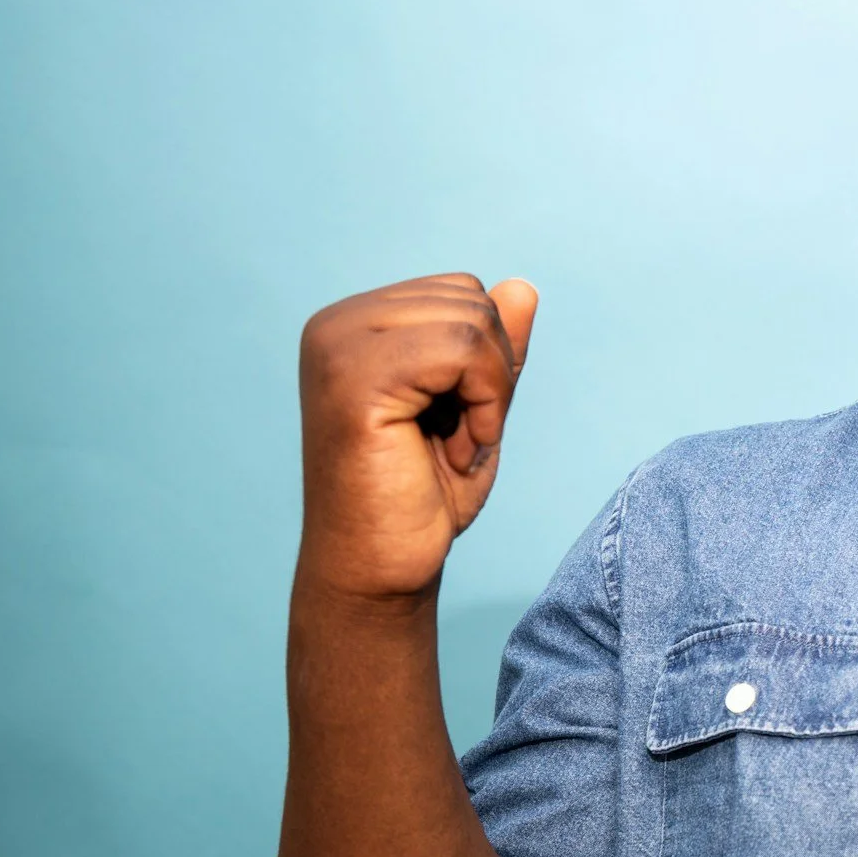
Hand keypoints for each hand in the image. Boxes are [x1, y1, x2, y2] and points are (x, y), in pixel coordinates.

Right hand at [296, 273, 538, 601]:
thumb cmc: (422, 497)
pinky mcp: (353, 378)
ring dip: (489, 394)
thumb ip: (494, 348)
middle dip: (492, 374)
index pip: (463, 292)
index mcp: (355, 323)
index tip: (457, 422)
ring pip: (473, 321)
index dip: (488, 359)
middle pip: (472, 299)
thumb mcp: (475, 407)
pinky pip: (462, 350)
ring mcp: (338, 346)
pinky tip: (456, 451)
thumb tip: (522, 286)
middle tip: (457, 440)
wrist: (380, 570)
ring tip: (451, 448)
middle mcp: (335, 324)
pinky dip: (484, 404)